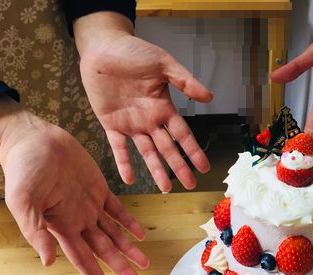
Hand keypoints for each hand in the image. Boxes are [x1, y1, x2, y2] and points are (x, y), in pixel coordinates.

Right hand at [0, 96, 148, 274]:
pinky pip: (117, 210)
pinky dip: (129, 222)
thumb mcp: (23, 200)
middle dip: (120, 269)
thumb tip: (48, 261)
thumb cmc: (23, 169)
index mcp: (61, 227)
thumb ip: (35, 230)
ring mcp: (89, 205)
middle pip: (104, 252)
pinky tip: (141, 234)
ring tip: (144, 265)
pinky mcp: (98, 188)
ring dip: (128, 249)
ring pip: (114, 234)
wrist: (33, 139)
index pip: (83, 260)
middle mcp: (78, 220)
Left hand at [74, 13, 212, 191]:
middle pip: (167, 148)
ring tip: (164, 188)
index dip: (193, 151)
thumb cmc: (134, 52)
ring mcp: (130, 124)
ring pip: (146, 152)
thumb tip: (210, 97)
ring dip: (156, 170)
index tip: (204, 167)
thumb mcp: (164, 63)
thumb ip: (185, 81)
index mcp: (163, 107)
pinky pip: (118, 147)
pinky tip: (130, 179)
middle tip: (190, 184)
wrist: (103, 47)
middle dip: (178, 166)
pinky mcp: (110, 123)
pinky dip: (124, 163)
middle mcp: (149, 120)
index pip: (182, 134)